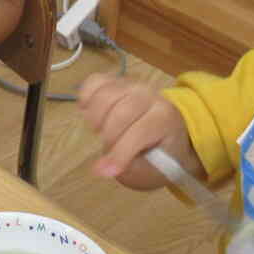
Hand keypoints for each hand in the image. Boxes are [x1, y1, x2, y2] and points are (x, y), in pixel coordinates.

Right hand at [77, 74, 192, 189]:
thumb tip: (101, 168)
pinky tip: (88, 111)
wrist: (167, 128)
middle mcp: (149, 95)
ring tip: (99, 131)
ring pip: (105, 95)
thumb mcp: (154, 168)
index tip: (105, 172)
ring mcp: (131, 84)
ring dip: (95, 117)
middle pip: (120, 112)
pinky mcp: (116, 81)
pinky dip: (86, 96)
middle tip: (108, 148)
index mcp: (165, 118)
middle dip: (109, 137)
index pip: (140, 132)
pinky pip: (94, 81)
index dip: (120, 153)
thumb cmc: (159, 151)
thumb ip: (130, 168)